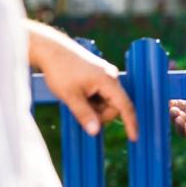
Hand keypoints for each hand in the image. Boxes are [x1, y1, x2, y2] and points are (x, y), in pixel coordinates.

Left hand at [29, 22, 137, 140]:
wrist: (51, 49)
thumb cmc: (60, 70)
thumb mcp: (70, 96)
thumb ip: (84, 115)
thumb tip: (95, 132)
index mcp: (108, 81)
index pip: (124, 106)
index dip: (130, 123)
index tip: (134, 137)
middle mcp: (111, 77)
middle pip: (114, 106)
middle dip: (99, 114)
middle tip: (79, 110)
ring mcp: (106, 74)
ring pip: (107, 101)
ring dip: (94, 107)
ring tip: (76, 98)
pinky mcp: (100, 74)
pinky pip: (102, 94)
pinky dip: (92, 99)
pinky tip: (78, 93)